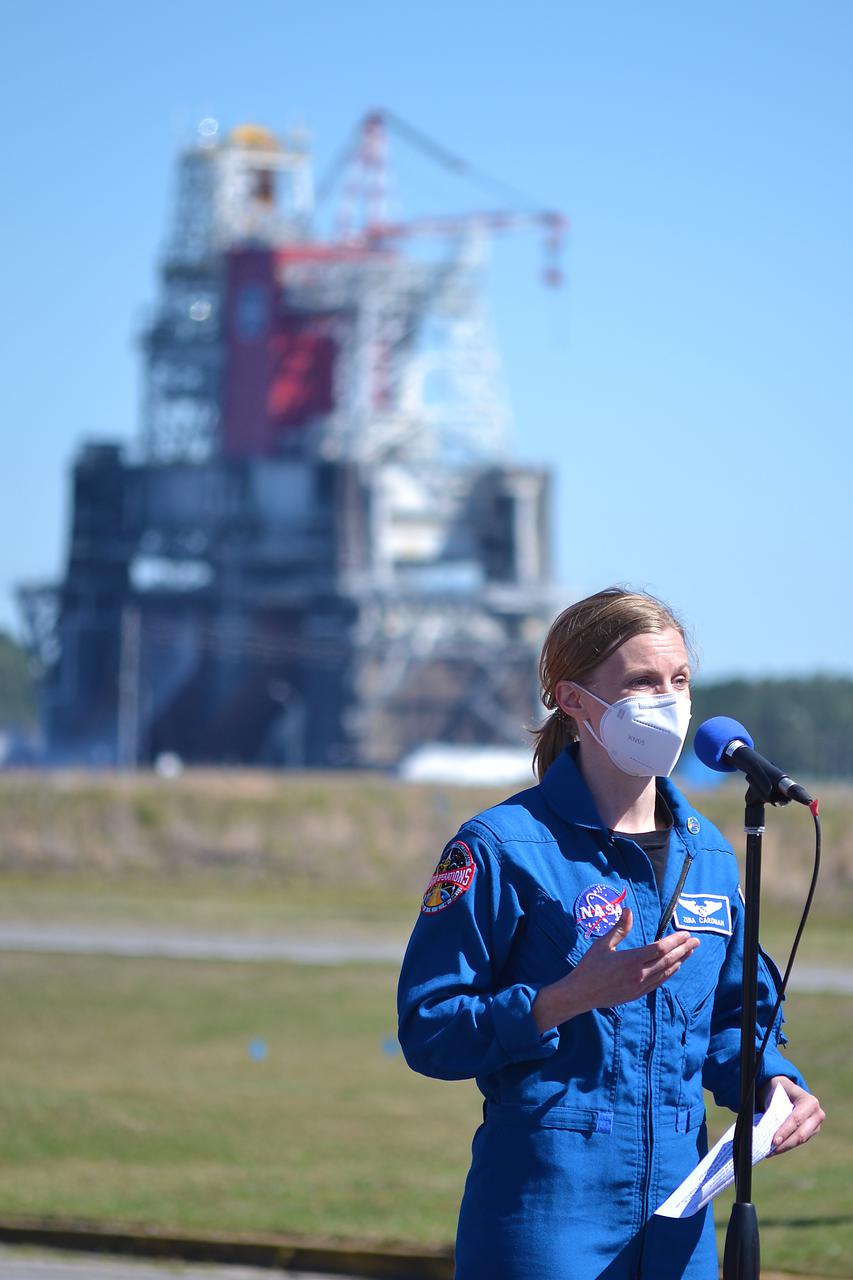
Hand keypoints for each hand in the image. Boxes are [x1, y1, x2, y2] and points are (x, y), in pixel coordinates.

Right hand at [532, 907, 699, 1030]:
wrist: (581, 994)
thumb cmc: (589, 966)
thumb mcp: (602, 944)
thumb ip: (619, 928)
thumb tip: (628, 910)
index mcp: (631, 960)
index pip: (660, 948)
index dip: (675, 940)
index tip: (685, 933)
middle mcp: (639, 974)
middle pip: (668, 960)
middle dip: (684, 949)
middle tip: (696, 941)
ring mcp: (640, 986)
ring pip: (666, 972)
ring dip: (680, 961)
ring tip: (690, 952)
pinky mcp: (638, 994)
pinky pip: (659, 982)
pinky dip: (669, 973)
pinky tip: (674, 967)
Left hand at [760, 1077, 824, 1155]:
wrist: (786, 1089)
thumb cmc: (779, 1090)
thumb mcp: (777, 1094)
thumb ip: (776, 1108)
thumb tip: (767, 1126)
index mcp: (810, 1101)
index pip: (796, 1119)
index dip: (785, 1131)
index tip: (774, 1141)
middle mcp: (817, 1114)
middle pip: (801, 1134)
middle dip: (785, 1143)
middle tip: (770, 1151)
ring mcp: (816, 1125)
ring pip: (800, 1140)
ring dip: (785, 1147)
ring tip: (770, 1152)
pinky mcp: (811, 1132)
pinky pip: (798, 1141)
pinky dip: (786, 1146)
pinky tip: (775, 1150)